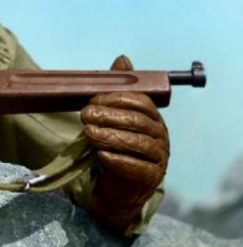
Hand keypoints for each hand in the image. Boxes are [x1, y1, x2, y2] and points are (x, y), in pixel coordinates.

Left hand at [81, 55, 169, 233]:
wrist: (115, 187)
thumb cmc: (114, 147)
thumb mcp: (113, 116)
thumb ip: (118, 90)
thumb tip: (123, 59)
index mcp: (153, 119)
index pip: (141, 102)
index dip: (116, 99)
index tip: (91, 102)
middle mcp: (161, 137)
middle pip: (138, 121)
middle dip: (109, 116)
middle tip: (85, 116)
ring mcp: (159, 159)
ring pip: (137, 143)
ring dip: (109, 136)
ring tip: (88, 133)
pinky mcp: (152, 178)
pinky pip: (136, 167)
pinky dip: (117, 159)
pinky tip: (101, 155)